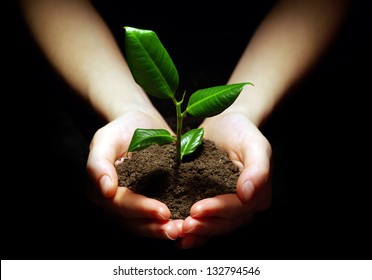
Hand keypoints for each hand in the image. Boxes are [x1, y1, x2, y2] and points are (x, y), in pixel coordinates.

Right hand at [86, 108, 181, 239]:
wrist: (142, 123)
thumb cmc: (122, 129)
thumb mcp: (106, 138)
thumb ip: (99, 162)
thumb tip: (105, 190)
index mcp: (101, 191)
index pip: (121, 205)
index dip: (141, 210)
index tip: (163, 211)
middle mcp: (115, 203)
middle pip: (133, 222)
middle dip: (155, 227)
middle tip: (178, 229)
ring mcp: (133, 206)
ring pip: (146, 226)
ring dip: (164, 230)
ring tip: (185, 230)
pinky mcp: (151, 203)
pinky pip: (158, 219)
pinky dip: (171, 223)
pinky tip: (188, 225)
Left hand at [177, 112, 271, 248]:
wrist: (224, 125)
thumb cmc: (240, 131)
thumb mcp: (253, 143)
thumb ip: (258, 168)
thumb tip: (247, 194)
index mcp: (259, 194)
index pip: (238, 208)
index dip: (218, 211)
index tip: (196, 209)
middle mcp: (246, 206)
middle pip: (226, 223)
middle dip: (204, 226)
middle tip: (183, 226)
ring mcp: (229, 209)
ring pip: (214, 227)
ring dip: (197, 233)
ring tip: (177, 231)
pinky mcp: (214, 207)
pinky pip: (205, 222)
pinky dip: (193, 232)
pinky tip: (177, 235)